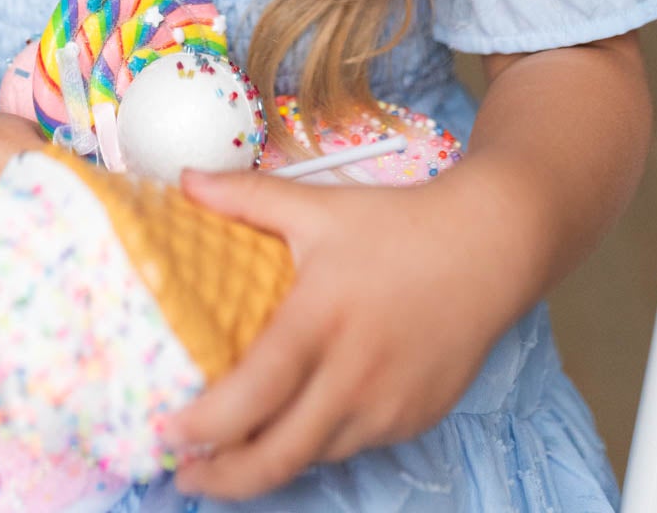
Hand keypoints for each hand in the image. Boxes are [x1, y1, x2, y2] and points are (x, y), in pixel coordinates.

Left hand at [163, 162, 520, 500]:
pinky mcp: (412, 420)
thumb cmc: (399, 226)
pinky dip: (316, 443)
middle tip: (184, 470)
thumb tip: (185, 180)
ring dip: (268, 463)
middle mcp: (354, 374)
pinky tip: (294, 424)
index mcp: (321, 318)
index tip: (167, 431)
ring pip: (313, 457)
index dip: (204, 426)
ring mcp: (387, 405)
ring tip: (230, 451)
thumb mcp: (319, 205)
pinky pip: (351, 445)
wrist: (489, 247)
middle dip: (222, 477)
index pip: (252, 396)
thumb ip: (246, 196)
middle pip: (277, 456)